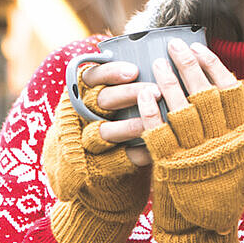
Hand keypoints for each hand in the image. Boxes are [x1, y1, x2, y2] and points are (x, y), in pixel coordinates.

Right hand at [43, 74, 150, 242]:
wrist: (100, 179)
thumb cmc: (117, 129)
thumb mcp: (113, 105)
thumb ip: (129, 87)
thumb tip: (162, 63)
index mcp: (83, 96)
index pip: (90, 78)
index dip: (109, 72)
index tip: (133, 70)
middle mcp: (81, 118)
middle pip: (99, 102)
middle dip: (126, 95)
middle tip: (155, 90)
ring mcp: (86, 145)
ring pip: (102, 132)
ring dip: (128, 126)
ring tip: (151, 122)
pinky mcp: (98, 169)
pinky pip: (117, 160)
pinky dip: (136, 154)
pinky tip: (153, 150)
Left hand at [139, 39, 243, 242]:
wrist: (204, 232)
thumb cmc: (222, 193)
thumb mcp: (241, 161)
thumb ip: (236, 130)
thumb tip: (227, 91)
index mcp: (242, 137)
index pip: (230, 90)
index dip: (213, 66)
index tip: (200, 48)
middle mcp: (221, 142)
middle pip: (203, 91)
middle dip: (188, 64)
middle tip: (173, 45)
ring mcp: (195, 152)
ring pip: (179, 106)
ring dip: (167, 81)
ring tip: (157, 64)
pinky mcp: (170, 164)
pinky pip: (157, 129)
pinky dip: (151, 108)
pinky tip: (145, 93)